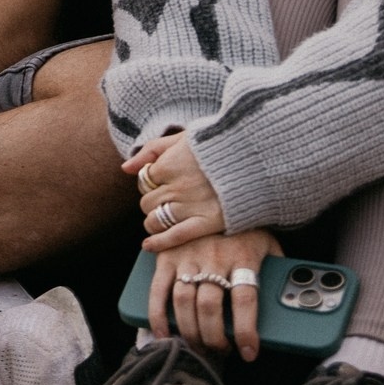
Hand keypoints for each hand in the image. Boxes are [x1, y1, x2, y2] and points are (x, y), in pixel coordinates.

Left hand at [128, 132, 228, 249]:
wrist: (258, 158)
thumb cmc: (220, 145)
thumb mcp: (183, 138)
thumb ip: (152, 149)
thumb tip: (125, 167)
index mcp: (169, 164)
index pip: (143, 180)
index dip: (149, 183)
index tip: (161, 184)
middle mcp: (176, 186)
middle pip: (147, 202)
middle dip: (151, 203)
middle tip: (165, 201)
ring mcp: (191, 206)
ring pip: (155, 220)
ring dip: (153, 222)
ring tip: (161, 219)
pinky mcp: (207, 222)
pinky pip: (175, 236)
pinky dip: (159, 243)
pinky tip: (148, 246)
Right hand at [147, 228, 278, 359]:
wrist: (214, 192)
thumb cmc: (246, 227)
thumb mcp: (268, 244)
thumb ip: (277, 270)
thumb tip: (290, 300)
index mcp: (242, 256)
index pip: (245, 300)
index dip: (246, 331)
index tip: (248, 353)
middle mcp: (213, 257)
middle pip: (210, 306)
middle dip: (214, 337)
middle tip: (220, 351)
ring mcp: (187, 256)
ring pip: (184, 302)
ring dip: (190, 331)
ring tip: (198, 346)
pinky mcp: (166, 256)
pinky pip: (158, 289)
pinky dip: (157, 315)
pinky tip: (164, 333)